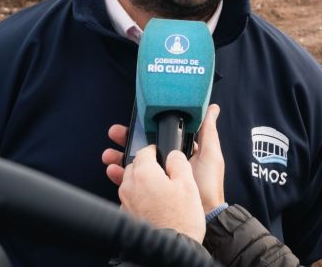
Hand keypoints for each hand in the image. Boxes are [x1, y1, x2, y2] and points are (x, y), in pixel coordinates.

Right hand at [101, 104, 225, 211]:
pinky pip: (132, 182)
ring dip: (120, 157)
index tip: (132, 121)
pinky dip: (120, 176)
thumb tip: (212, 108)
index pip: (159, 136)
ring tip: (109, 154)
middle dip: (127, 139)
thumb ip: (207, 131)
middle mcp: (167, 163)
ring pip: (134, 164)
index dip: (144, 128)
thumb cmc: (209, 184)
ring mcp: (158, 178)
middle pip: (142, 148)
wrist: (205, 215)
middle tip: (115, 133)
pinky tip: (112, 171)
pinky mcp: (151, 193)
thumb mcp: (210, 154)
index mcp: (180, 152)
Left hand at [119, 145, 205, 242]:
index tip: (162, 153)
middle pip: (135, 165)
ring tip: (157, 186)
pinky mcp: (126, 214)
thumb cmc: (181, 220)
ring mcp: (126, 201)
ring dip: (142, 180)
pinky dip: (139, 196)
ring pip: (131, 181)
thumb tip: (173, 155)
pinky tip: (152, 202)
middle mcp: (130, 185)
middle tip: (161, 169)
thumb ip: (179, 162)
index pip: (145, 150)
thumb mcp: (188, 184)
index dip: (156, 150)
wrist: (172, 249)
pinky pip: (131, 197)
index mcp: (144, 173)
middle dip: (147, 164)